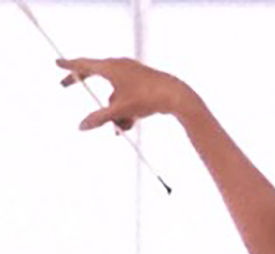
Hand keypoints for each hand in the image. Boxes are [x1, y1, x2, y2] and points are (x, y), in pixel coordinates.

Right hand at [56, 56, 195, 130]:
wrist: (175, 96)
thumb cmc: (148, 98)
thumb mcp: (120, 111)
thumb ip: (99, 119)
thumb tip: (81, 126)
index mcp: (111, 67)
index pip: (83, 65)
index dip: (69, 66)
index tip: (56, 64)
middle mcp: (119, 66)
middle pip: (94, 75)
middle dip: (84, 84)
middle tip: (65, 86)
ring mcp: (130, 74)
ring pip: (113, 95)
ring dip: (115, 112)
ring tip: (124, 126)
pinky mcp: (140, 82)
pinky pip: (125, 97)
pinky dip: (125, 110)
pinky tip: (131, 123)